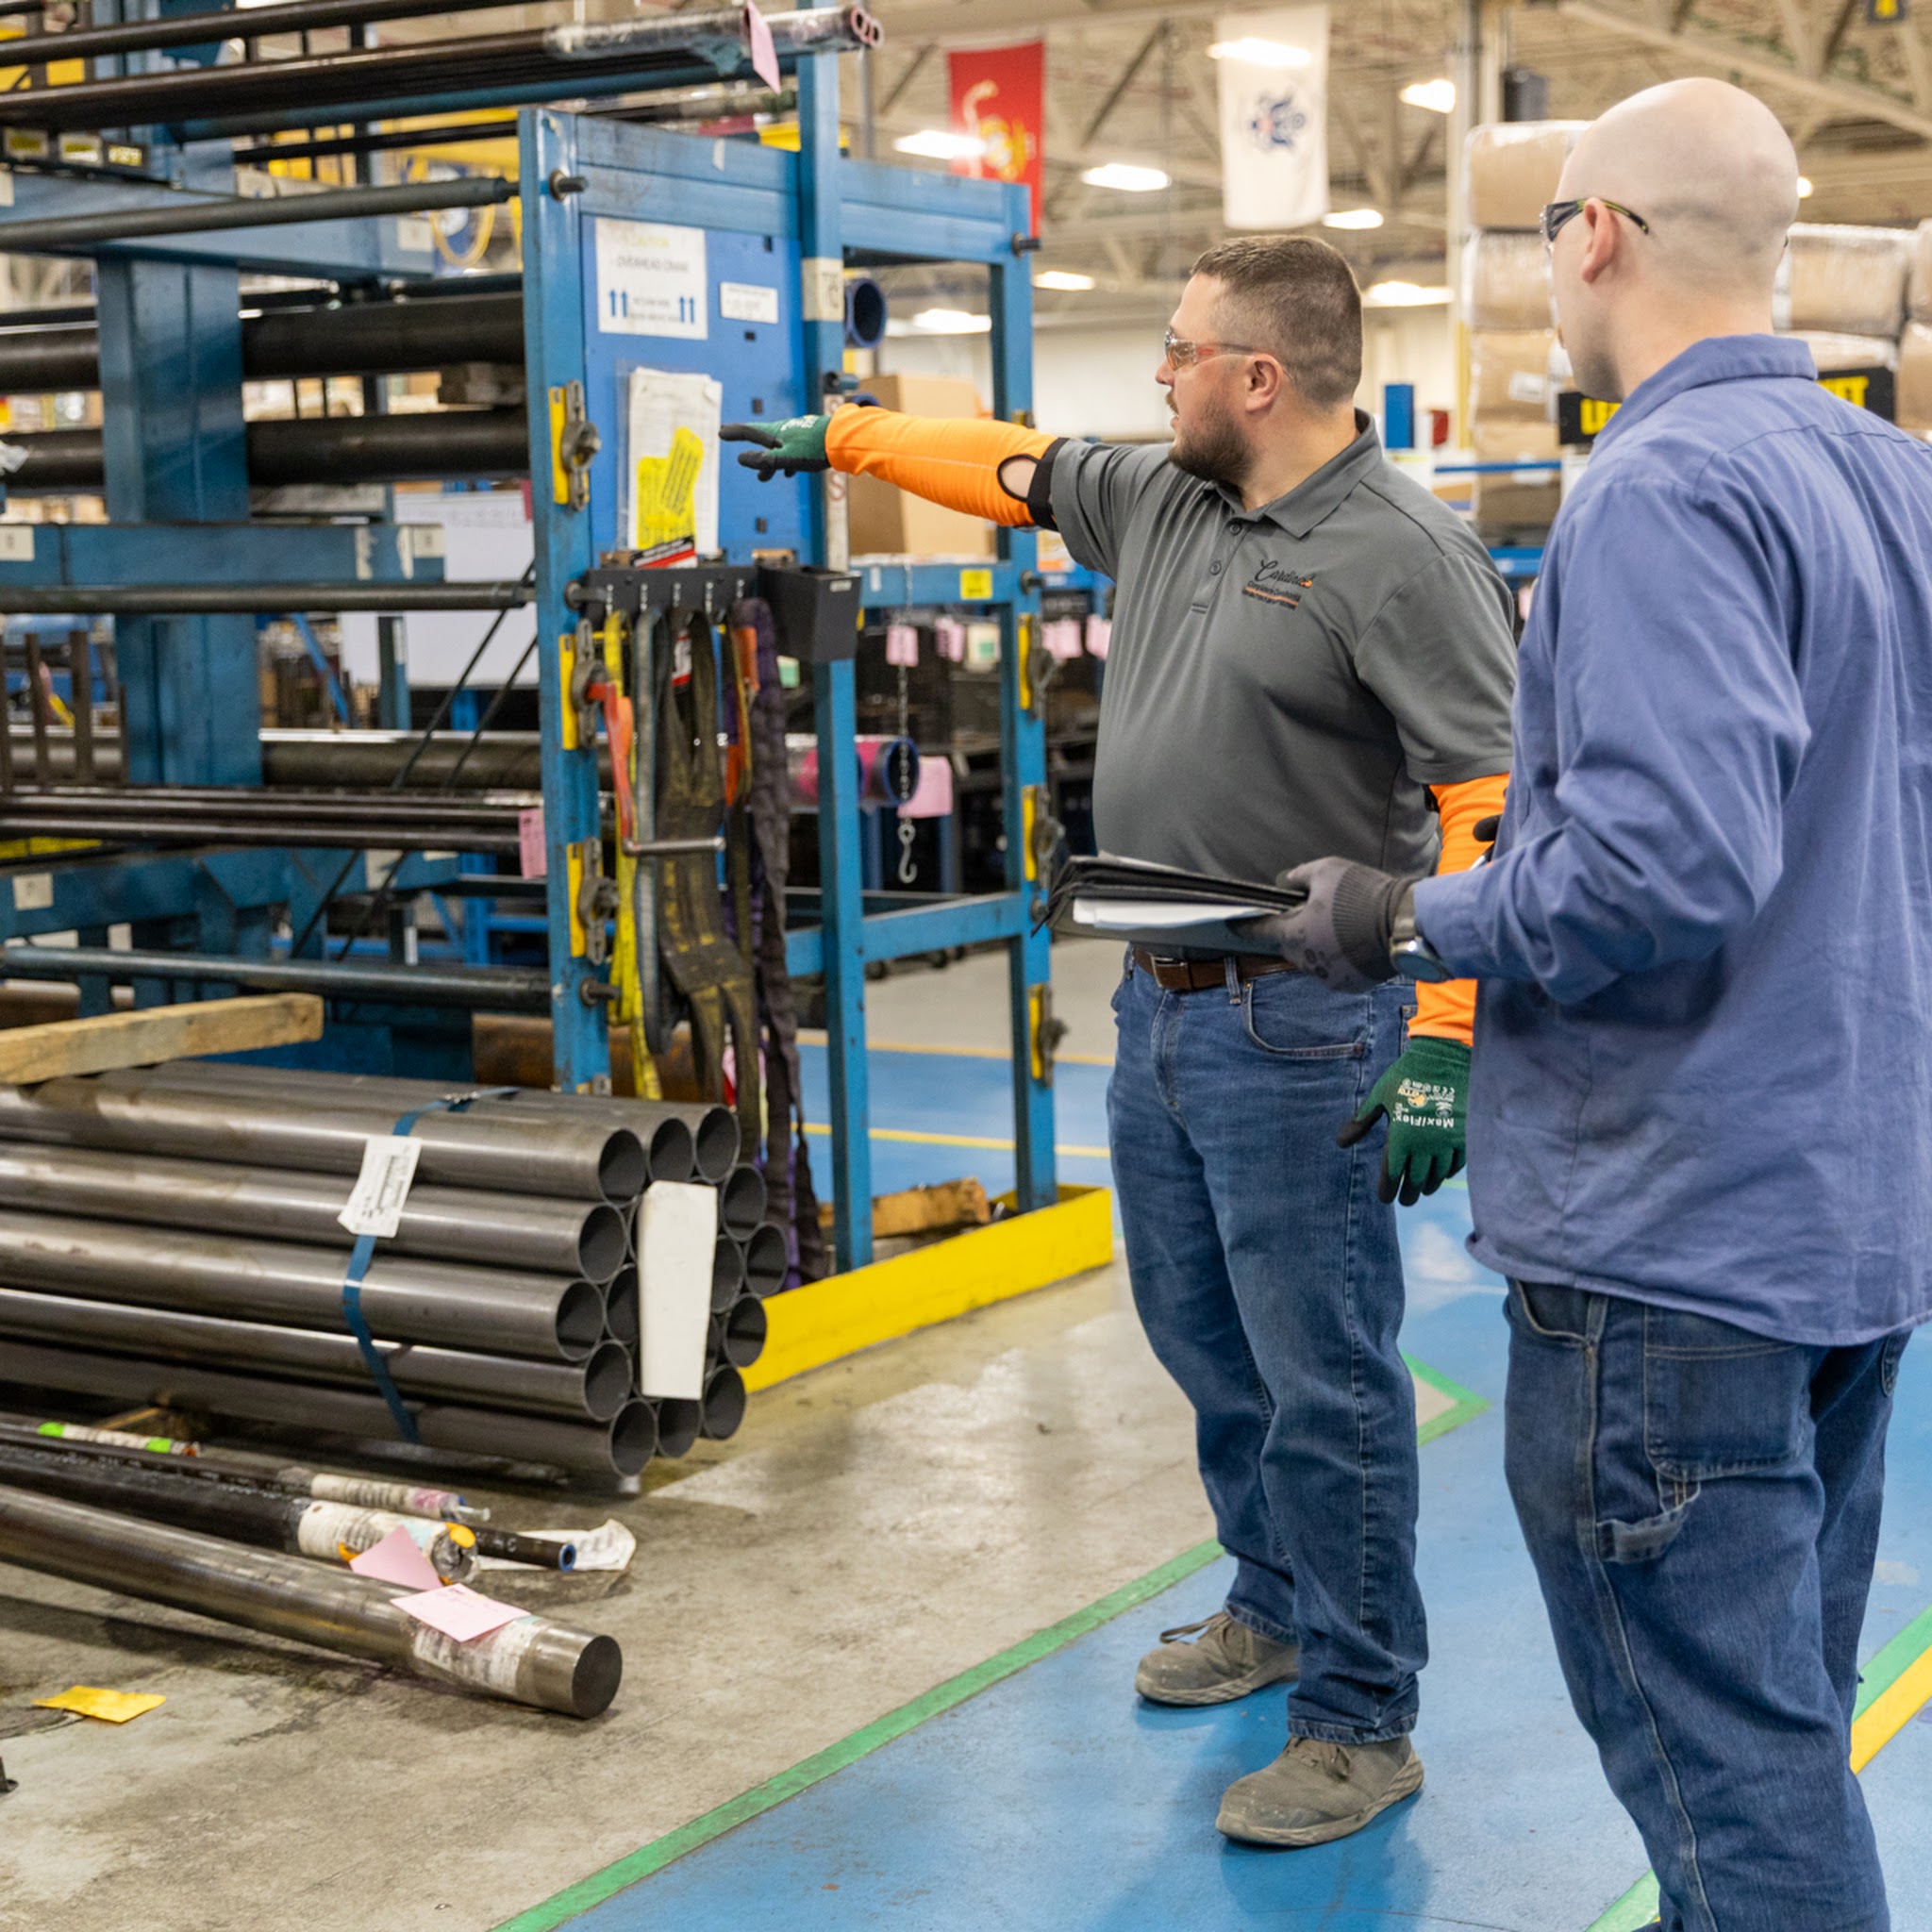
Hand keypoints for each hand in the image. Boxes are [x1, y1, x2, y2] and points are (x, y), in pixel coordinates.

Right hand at [720, 414, 831, 477]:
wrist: (845, 440)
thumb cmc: (815, 448)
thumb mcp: (786, 458)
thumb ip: (764, 461)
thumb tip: (741, 459)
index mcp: (776, 432)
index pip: (749, 431)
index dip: (734, 432)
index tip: (721, 432)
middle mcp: (784, 430)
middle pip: (762, 442)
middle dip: (752, 452)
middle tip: (735, 449)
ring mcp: (797, 434)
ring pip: (777, 449)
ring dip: (770, 463)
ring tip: (765, 477)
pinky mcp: (809, 440)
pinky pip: (792, 451)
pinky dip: (786, 462)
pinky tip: (791, 471)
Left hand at [1244, 856, 1416, 993]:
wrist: (1405, 923)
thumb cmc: (1361, 893)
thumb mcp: (1327, 870)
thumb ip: (1298, 877)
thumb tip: (1284, 882)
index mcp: (1295, 934)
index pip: (1262, 931)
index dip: (1247, 926)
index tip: (1233, 926)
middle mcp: (1308, 961)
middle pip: (1291, 946)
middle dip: (1296, 932)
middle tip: (1314, 914)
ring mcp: (1330, 977)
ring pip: (1314, 960)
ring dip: (1319, 946)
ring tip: (1340, 927)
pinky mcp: (1352, 985)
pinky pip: (1337, 971)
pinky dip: (1340, 959)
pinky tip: (1354, 942)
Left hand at [1338, 1036, 1469, 1204]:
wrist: (1446, 1057)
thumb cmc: (1407, 1074)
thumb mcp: (1380, 1095)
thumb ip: (1362, 1121)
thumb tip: (1341, 1143)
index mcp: (1401, 1135)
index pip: (1392, 1173)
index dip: (1388, 1189)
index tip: (1385, 1198)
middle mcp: (1425, 1143)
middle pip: (1415, 1180)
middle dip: (1408, 1193)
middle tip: (1404, 1200)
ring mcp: (1447, 1141)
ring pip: (1437, 1175)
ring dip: (1427, 1185)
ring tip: (1421, 1190)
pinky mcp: (1466, 1136)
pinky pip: (1456, 1164)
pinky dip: (1447, 1173)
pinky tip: (1441, 1174)